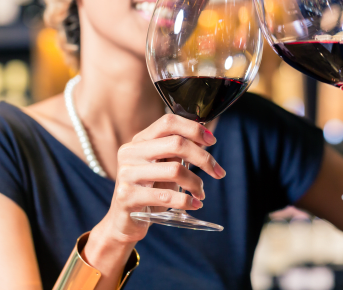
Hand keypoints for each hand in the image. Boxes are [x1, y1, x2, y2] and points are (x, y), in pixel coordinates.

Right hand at [97, 113, 224, 244]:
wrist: (125, 221)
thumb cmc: (149, 190)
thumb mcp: (163, 167)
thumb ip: (177, 152)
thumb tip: (204, 138)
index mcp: (139, 141)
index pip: (168, 122)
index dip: (194, 129)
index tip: (212, 140)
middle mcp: (130, 152)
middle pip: (176, 144)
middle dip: (203, 158)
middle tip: (218, 172)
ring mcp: (127, 173)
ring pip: (175, 170)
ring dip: (196, 183)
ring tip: (201, 193)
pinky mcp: (127, 196)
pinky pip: (166, 196)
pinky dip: (186, 202)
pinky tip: (194, 205)